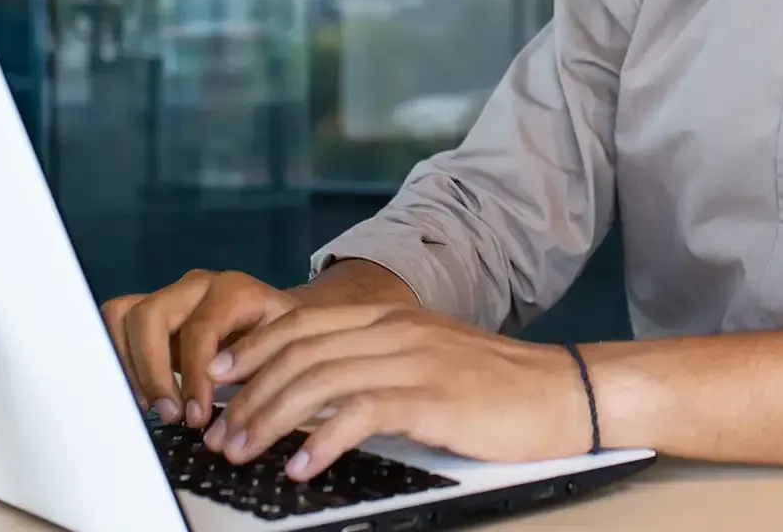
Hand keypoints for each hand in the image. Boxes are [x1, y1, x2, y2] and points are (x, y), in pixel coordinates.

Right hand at [101, 269, 298, 429]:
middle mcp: (198, 286)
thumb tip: (227, 419)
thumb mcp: (284, 357)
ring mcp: (171, 294)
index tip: (197, 416)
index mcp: (235, 292)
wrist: (287, 324)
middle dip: (153, 371)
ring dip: (129, 366)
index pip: (200, 328)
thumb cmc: (285, 345)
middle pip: (151, 315)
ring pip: (124, 314)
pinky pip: (116, 321)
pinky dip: (119, 358)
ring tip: (149, 406)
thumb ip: (257, 377)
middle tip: (170, 414)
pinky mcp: (152, 309)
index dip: (193, 375)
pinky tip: (140, 393)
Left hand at [200, 305, 590, 478]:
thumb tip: (317, 395)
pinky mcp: (434, 397)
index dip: (252, 352)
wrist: (565, 391)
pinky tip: (304, 466)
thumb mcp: (428, 360)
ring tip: (246, 454)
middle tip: (220, 435)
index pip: (301, 325)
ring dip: (271, 421)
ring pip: (319, 380)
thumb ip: (376, 363)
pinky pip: (362, 413)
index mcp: (391, 316)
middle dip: (248, 395)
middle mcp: (396, 329)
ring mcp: (414, 359)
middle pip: (299, 353)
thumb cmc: (498, 388)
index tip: (217, 382)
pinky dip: (324, 440)